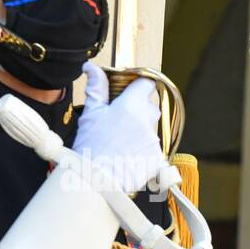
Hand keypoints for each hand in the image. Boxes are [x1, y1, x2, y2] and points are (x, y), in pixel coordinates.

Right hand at [74, 62, 168, 195]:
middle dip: (137, 112)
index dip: (139, 86)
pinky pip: (154, 149)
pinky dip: (143, 152)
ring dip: (140, 133)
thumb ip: (97, 89)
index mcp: (132, 105)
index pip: (147, 84)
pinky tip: (127, 157)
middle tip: (119, 123)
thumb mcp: (91, 114)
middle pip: (149, 108)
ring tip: (120, 145)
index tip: (130, 91)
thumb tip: (92, 68)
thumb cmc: (90, 146)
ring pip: (151, 130)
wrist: (96, 180)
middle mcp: (147, 121)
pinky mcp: (159, 158)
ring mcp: (155, 140)